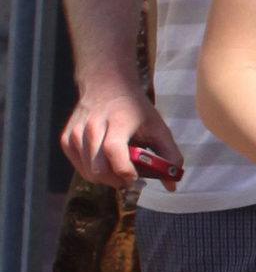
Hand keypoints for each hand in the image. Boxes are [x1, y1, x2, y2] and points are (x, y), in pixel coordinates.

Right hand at [61, 82, 181, 190]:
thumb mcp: (158, 128)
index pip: (113, 151)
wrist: (107, 84)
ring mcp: (77, 132)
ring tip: (117, 170)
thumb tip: (172, 186)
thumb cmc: (135, 108)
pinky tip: (102, 163)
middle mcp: (92, 126)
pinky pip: (77, 165)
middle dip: (116, 180)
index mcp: (117, 122)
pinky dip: (90, 171)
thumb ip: (169, 156)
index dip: (125, 171)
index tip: (135, 177)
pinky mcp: (67, 137)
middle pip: (98, 168)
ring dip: (104, 178)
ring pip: (87, 171)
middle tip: (128, 177)